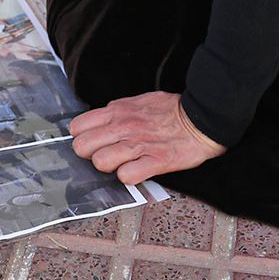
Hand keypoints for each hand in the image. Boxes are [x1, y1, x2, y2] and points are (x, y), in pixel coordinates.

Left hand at [69, 91, 226, 184]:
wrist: (201, 118)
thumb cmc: (170, 111)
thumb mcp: (137, 102)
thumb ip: (117, 112)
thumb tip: (100, 122)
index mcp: (118, 111)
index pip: (78, 128)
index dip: (83, 138)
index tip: (93, 143)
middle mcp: (124, 127)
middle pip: (83, 148)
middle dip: (91, 155)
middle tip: (106, 155)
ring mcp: (138, 145)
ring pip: (101, 162)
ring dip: (110, 167)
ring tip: (123, 163)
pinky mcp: (155, 162)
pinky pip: (127, 176)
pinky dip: (129, 177)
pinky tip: (137, 171)